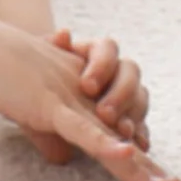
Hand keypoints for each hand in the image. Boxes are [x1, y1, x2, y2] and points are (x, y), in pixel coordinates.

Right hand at [0, 18, 179, 180]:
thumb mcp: (32, 108)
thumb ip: (50, 133)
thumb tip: (63, 159)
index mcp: (84, 92)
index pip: (121, 123)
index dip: (139, 151)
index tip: (155, 178)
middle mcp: (85, 93)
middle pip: (128, 130)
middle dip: (150, 164)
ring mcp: (72, 97)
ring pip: (112, 132)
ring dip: (136, 161)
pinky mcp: (52, 104)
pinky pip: (83, 127)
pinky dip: (104, 142)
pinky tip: (125, 152)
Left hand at [50, 28, 150, 147]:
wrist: (38, 93)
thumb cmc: (39, 74)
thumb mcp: (40, 61)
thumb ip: (51, 46)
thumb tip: (64, 35)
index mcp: (96, 51)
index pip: (109, 49)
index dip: (102, 66)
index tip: (86, 86)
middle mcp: (116, 70)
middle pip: (131, 73)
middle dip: (120, 95)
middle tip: (104, 114)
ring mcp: (126, 94)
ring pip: (140, 99)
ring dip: (133, 115)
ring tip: (122, 132)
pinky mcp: (130, 119)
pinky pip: (141, 125)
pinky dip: (140, 135)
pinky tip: (139, 146)